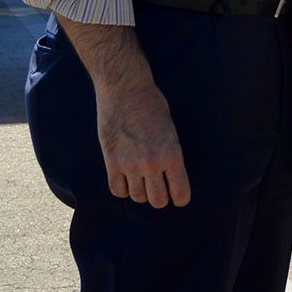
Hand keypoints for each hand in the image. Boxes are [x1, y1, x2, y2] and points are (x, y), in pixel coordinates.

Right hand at [95, 80, 189, 207]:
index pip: (180, 193)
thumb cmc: (152, 105)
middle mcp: (152, 163)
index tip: (179, 198)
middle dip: (160, 196)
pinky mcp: (111, 162)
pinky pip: (117, 190)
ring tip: (142, 178)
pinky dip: (123, 188)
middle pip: (158, 201)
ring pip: (138, 197)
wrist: (125, 90)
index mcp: (173, 154)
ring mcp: (130, 164)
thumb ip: (170, 154)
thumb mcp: (171, 130)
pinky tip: (126, 178)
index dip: (180, 198)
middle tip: (159, 187)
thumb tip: (170, 176)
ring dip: (141, 190)